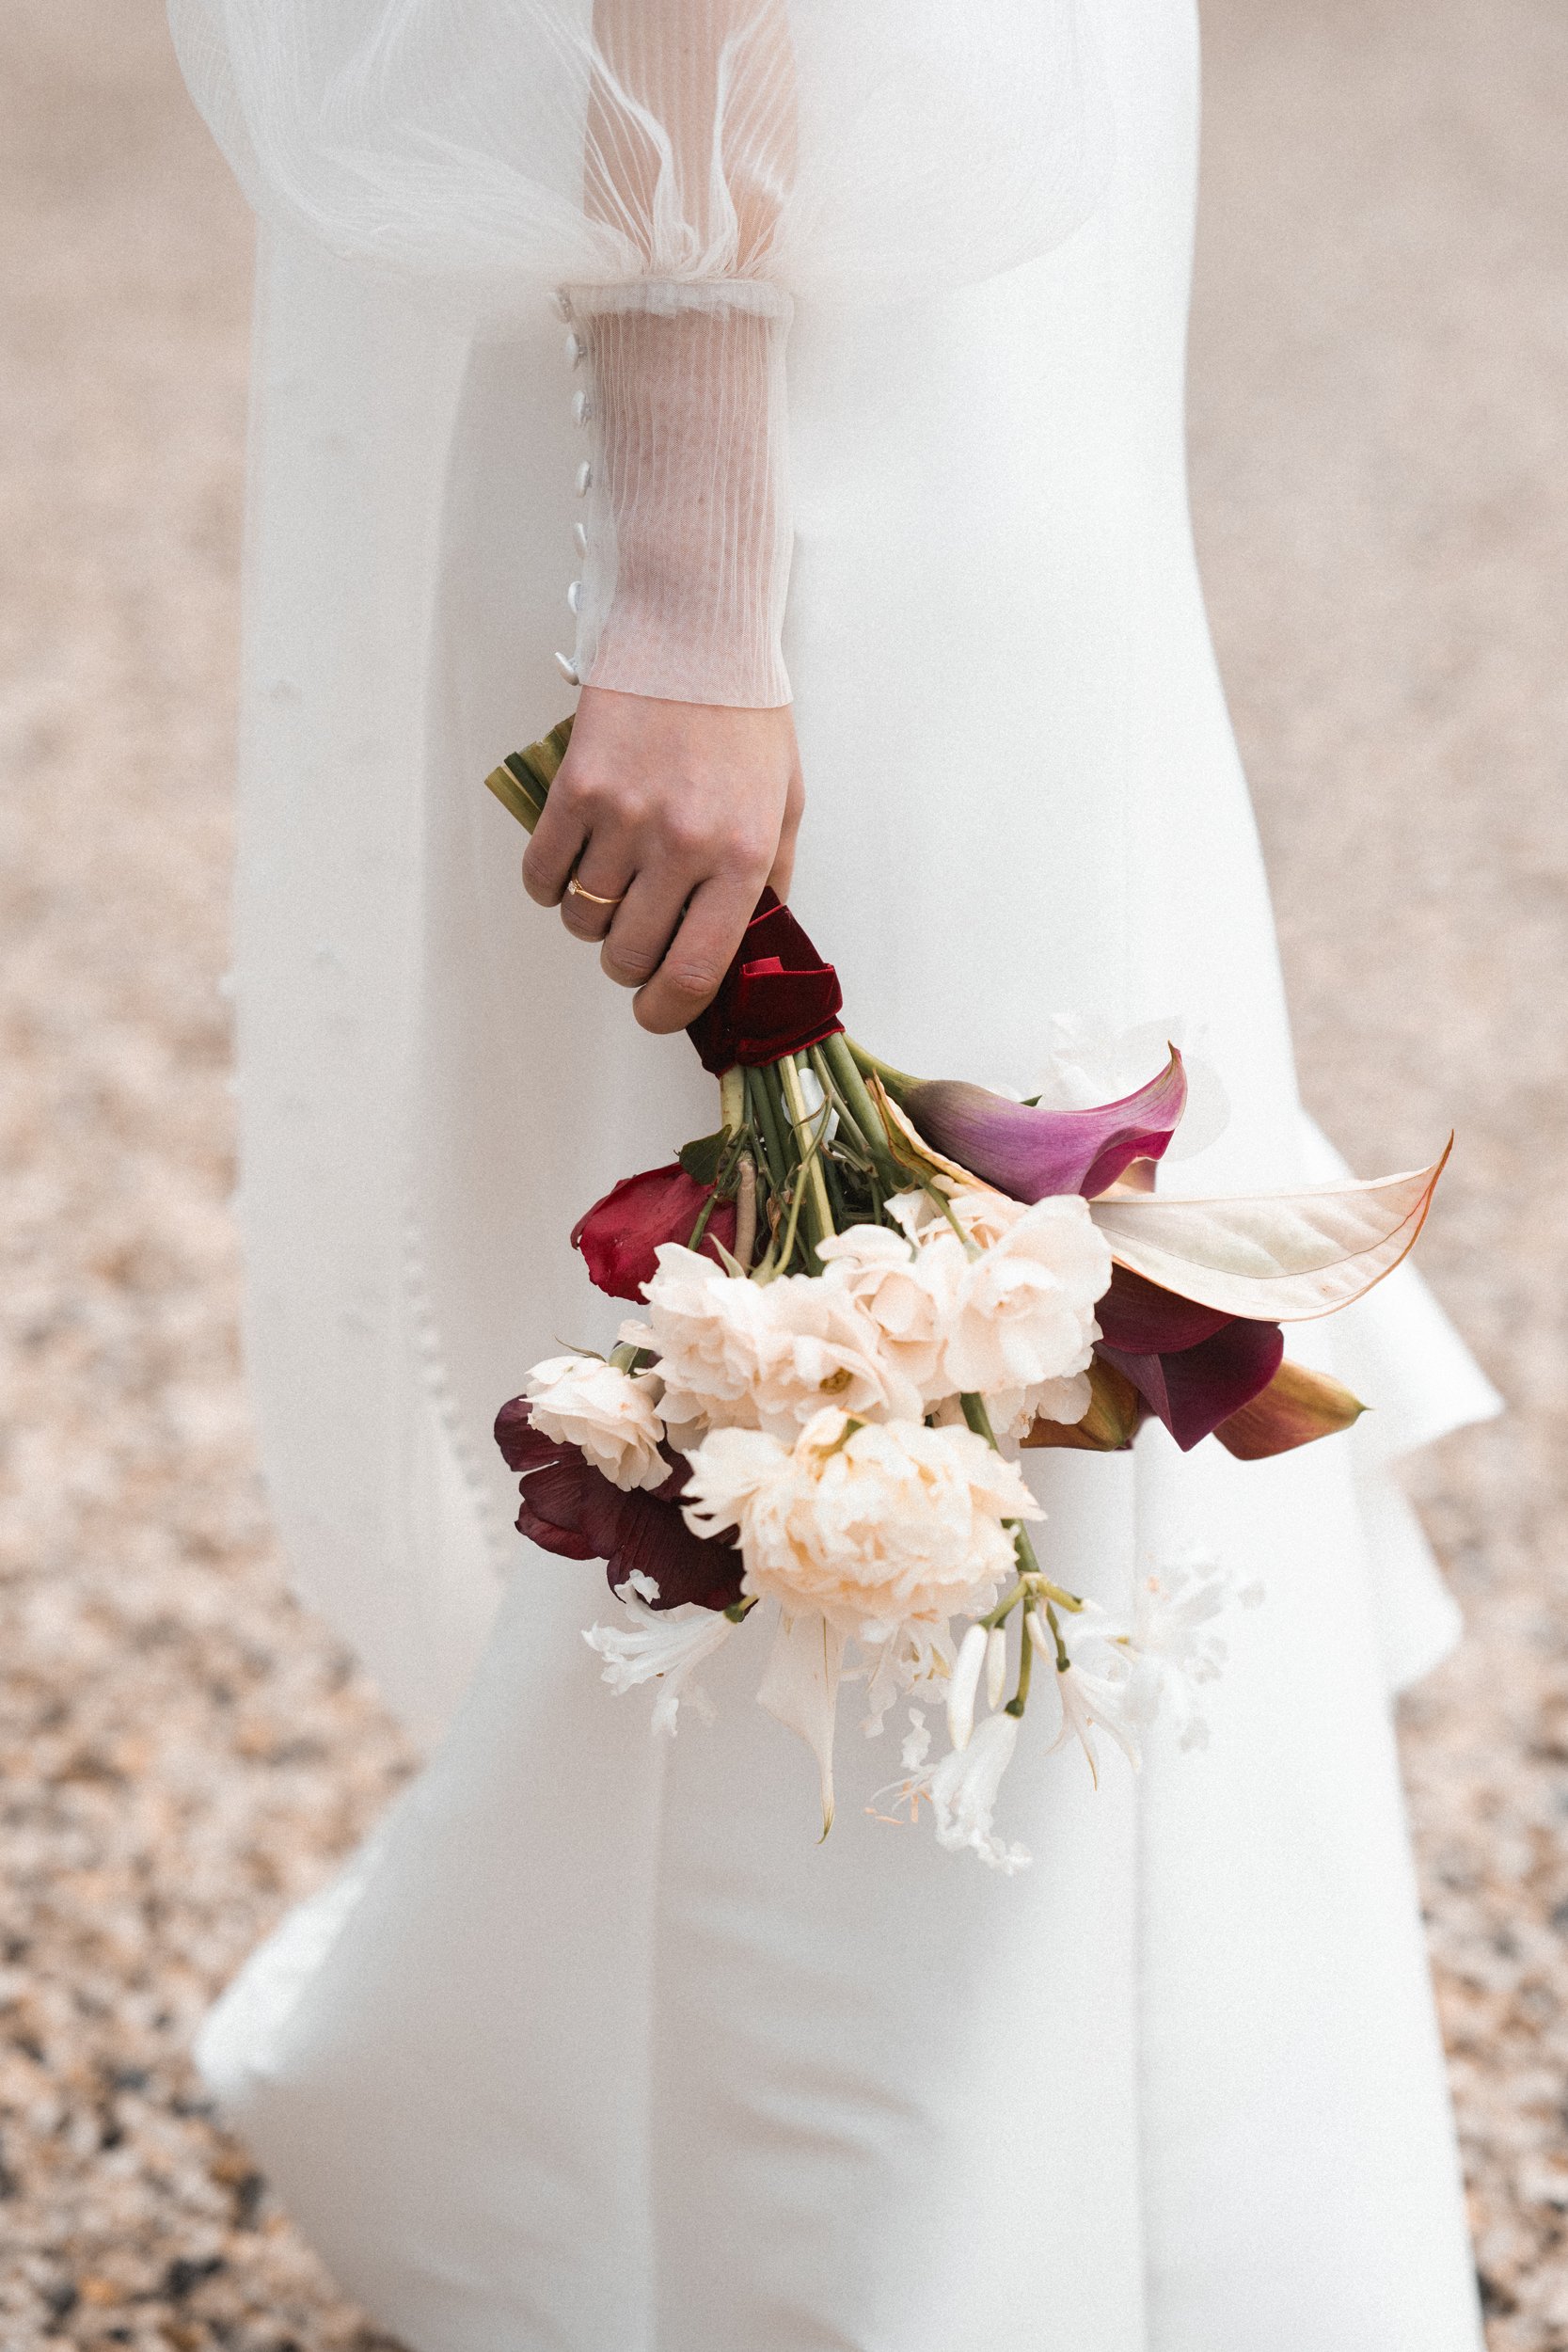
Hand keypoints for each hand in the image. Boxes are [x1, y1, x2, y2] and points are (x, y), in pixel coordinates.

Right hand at [521, 686, 804, 1032]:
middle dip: (626, 964)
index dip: (667, 1012)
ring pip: (581, 919)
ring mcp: (624, 817)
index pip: (694, 973)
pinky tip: (569, 866)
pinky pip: (542, 874)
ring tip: (609, 889)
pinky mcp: (576, 789)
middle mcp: (682, 845)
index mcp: (740, 857)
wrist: (697, 633)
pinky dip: (548, 886)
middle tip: (634, 940)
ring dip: (589, 921)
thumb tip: (747, 947)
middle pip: (628, 955)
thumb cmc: (746, 717)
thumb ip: (768, 880)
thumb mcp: (783, 803)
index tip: (656, 1012)